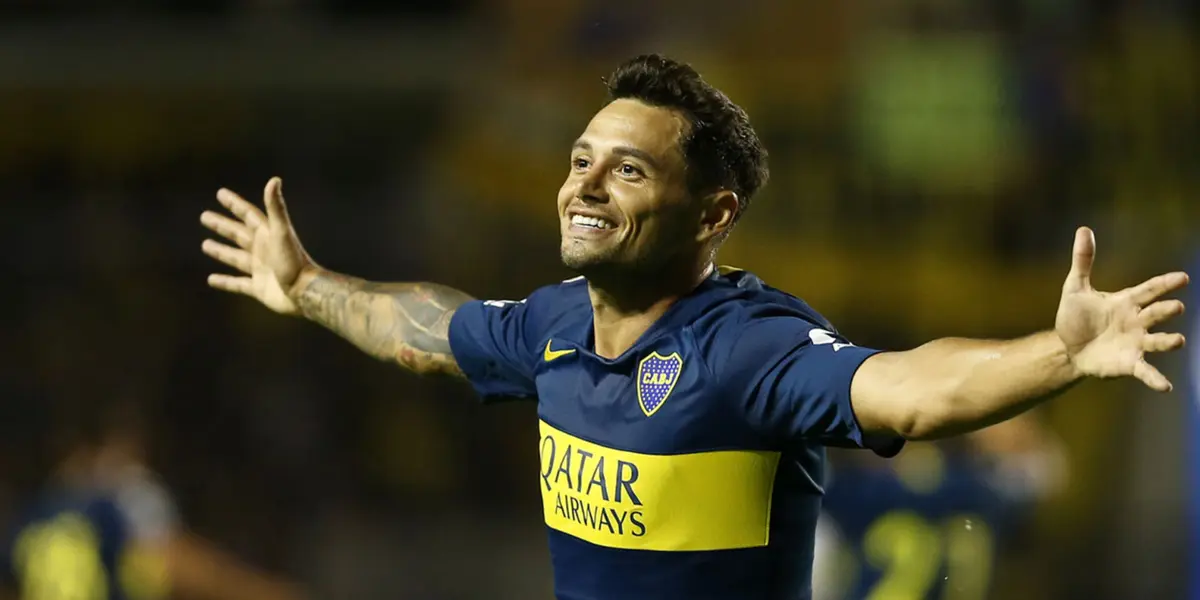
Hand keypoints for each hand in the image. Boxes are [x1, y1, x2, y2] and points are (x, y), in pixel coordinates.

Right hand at [200, 177, 312, 314]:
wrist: (305, 292)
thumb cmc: (294, 261)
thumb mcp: (282, 232)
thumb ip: (276, 208)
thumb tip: (274, 179)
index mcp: (268, 235)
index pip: (249, 215)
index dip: (235, 204)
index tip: (220, 194)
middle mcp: (264, 251)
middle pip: (239, 234)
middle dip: (223, 225)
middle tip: (204, 216)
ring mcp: (261, 269)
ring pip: (236, 258)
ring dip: (221, 251)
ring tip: (205, 245)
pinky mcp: (259, 288)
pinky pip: (238, 284)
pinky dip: (225, 282)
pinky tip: (211, 280)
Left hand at [1055, 226, 1188, 390]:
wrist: (1066, 347)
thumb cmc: (1076, 317)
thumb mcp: (1075, 288)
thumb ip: (1083, 261)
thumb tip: (1083, 229)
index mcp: (1127, 302)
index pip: (1149, 289)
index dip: (1165, 284)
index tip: (1182, 278)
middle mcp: (1137, 322)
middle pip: (1156, 313)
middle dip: (1167, 310)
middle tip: (1176, 306)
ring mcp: (1135, 343)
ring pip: (1157, 341)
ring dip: (1168, 341)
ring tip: (1178, 340)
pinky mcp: (1129, 363)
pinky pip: (1146, 371)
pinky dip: (1155, 378)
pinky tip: (1165, 387)